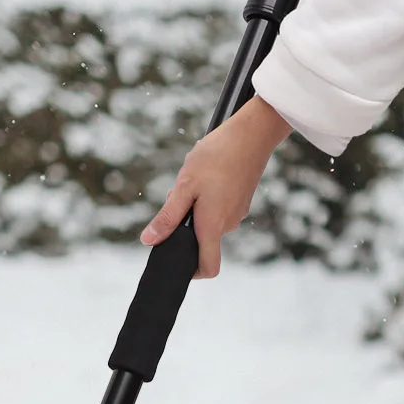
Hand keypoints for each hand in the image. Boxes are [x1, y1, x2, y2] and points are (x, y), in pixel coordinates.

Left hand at [139, 96, 291, 278]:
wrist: (253, 132)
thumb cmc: (218, 155)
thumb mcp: (184, 186)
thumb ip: (167, 217)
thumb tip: (149, 240)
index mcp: (212, 226)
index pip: (208, 267)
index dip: (192, 271)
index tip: (178, 259)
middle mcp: (228, 224)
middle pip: (203, 240)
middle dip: (186, 225)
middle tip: (179, 196)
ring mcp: (238, 212)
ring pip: (210, 221)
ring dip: (197, 208)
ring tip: (196, 179)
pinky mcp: (243, 199)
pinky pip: (220, 208)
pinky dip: (209, 198)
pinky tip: (208, 174)